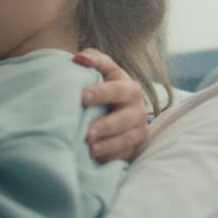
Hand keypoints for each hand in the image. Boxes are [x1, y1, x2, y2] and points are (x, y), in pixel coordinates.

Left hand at [73, 48, 149, 162]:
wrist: (121, 107)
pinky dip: (110, 156)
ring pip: (126, 139)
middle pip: (124, 119)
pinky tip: (96, 159)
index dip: (101, 93)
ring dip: (108, 145)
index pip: (117, 90)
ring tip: (90, 149)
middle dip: (106, 126)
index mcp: (129, 89)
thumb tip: (79, 58)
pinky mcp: (133, 147)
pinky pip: (124, 154)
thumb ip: (94, 59)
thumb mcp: (105, 70)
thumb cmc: (107, 85)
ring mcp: (137, 130)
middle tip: (87, 133)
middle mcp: (137, 110)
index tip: (82, 97)